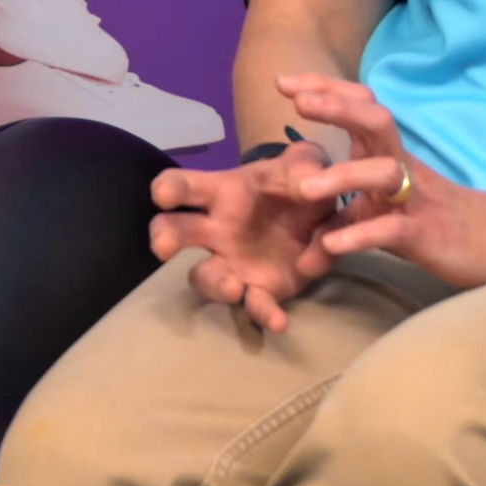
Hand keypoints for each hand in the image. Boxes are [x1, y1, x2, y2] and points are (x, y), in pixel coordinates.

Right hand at [149, 145, 340, 331]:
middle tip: (165, 248)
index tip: (164, 196)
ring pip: (205, 278)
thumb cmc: (298, 183)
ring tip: (232, 288)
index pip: (183, 186)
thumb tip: (306, 184)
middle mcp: (216, 230)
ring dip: (214, 284)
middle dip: (164, 238)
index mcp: (221, 192)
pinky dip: (264, 315)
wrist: (321, 216)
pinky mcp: (260, 289)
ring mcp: (233, 264)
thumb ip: (306, 165)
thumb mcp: (307, 164)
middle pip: (174, 232)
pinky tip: (279, 322)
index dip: (168, 189)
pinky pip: (254, 305)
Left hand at [277, 74, 485, 285]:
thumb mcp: (383, 204)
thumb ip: (345, 200)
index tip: (284, 81)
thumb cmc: (434, 217)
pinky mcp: (424, 233)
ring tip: (302, 189)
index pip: (361, 107)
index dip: (327, 89)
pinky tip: (330, 244)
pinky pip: (391, 230)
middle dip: (338, 107)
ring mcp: (415, 197)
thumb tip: (299, 206)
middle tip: (299, 102)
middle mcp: (402, 166)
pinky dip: (360, 235)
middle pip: (376, 122)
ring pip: (384, 173)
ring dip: (342, 177)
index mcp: (389, 153)